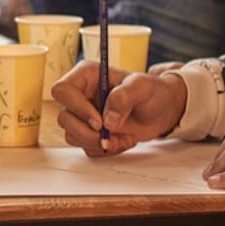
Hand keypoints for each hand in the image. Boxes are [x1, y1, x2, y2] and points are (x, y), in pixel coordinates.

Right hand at [52, 61, 187, 155]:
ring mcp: (83, 115)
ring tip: (124, 138)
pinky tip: (122, 141)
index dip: (76, 107)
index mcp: (86, 76)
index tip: (99, 121)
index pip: (63, 90)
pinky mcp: (89, 131)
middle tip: (110, 136)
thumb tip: (108, 120)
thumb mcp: (142, 87)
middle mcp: (80, 95)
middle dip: (87, 133)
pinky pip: (85, 146)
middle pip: (64, 117)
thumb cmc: (152, 91)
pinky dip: (104, 149)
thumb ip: (124, 97)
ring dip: (98, 142)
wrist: (162, 110)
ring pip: (72, 135)